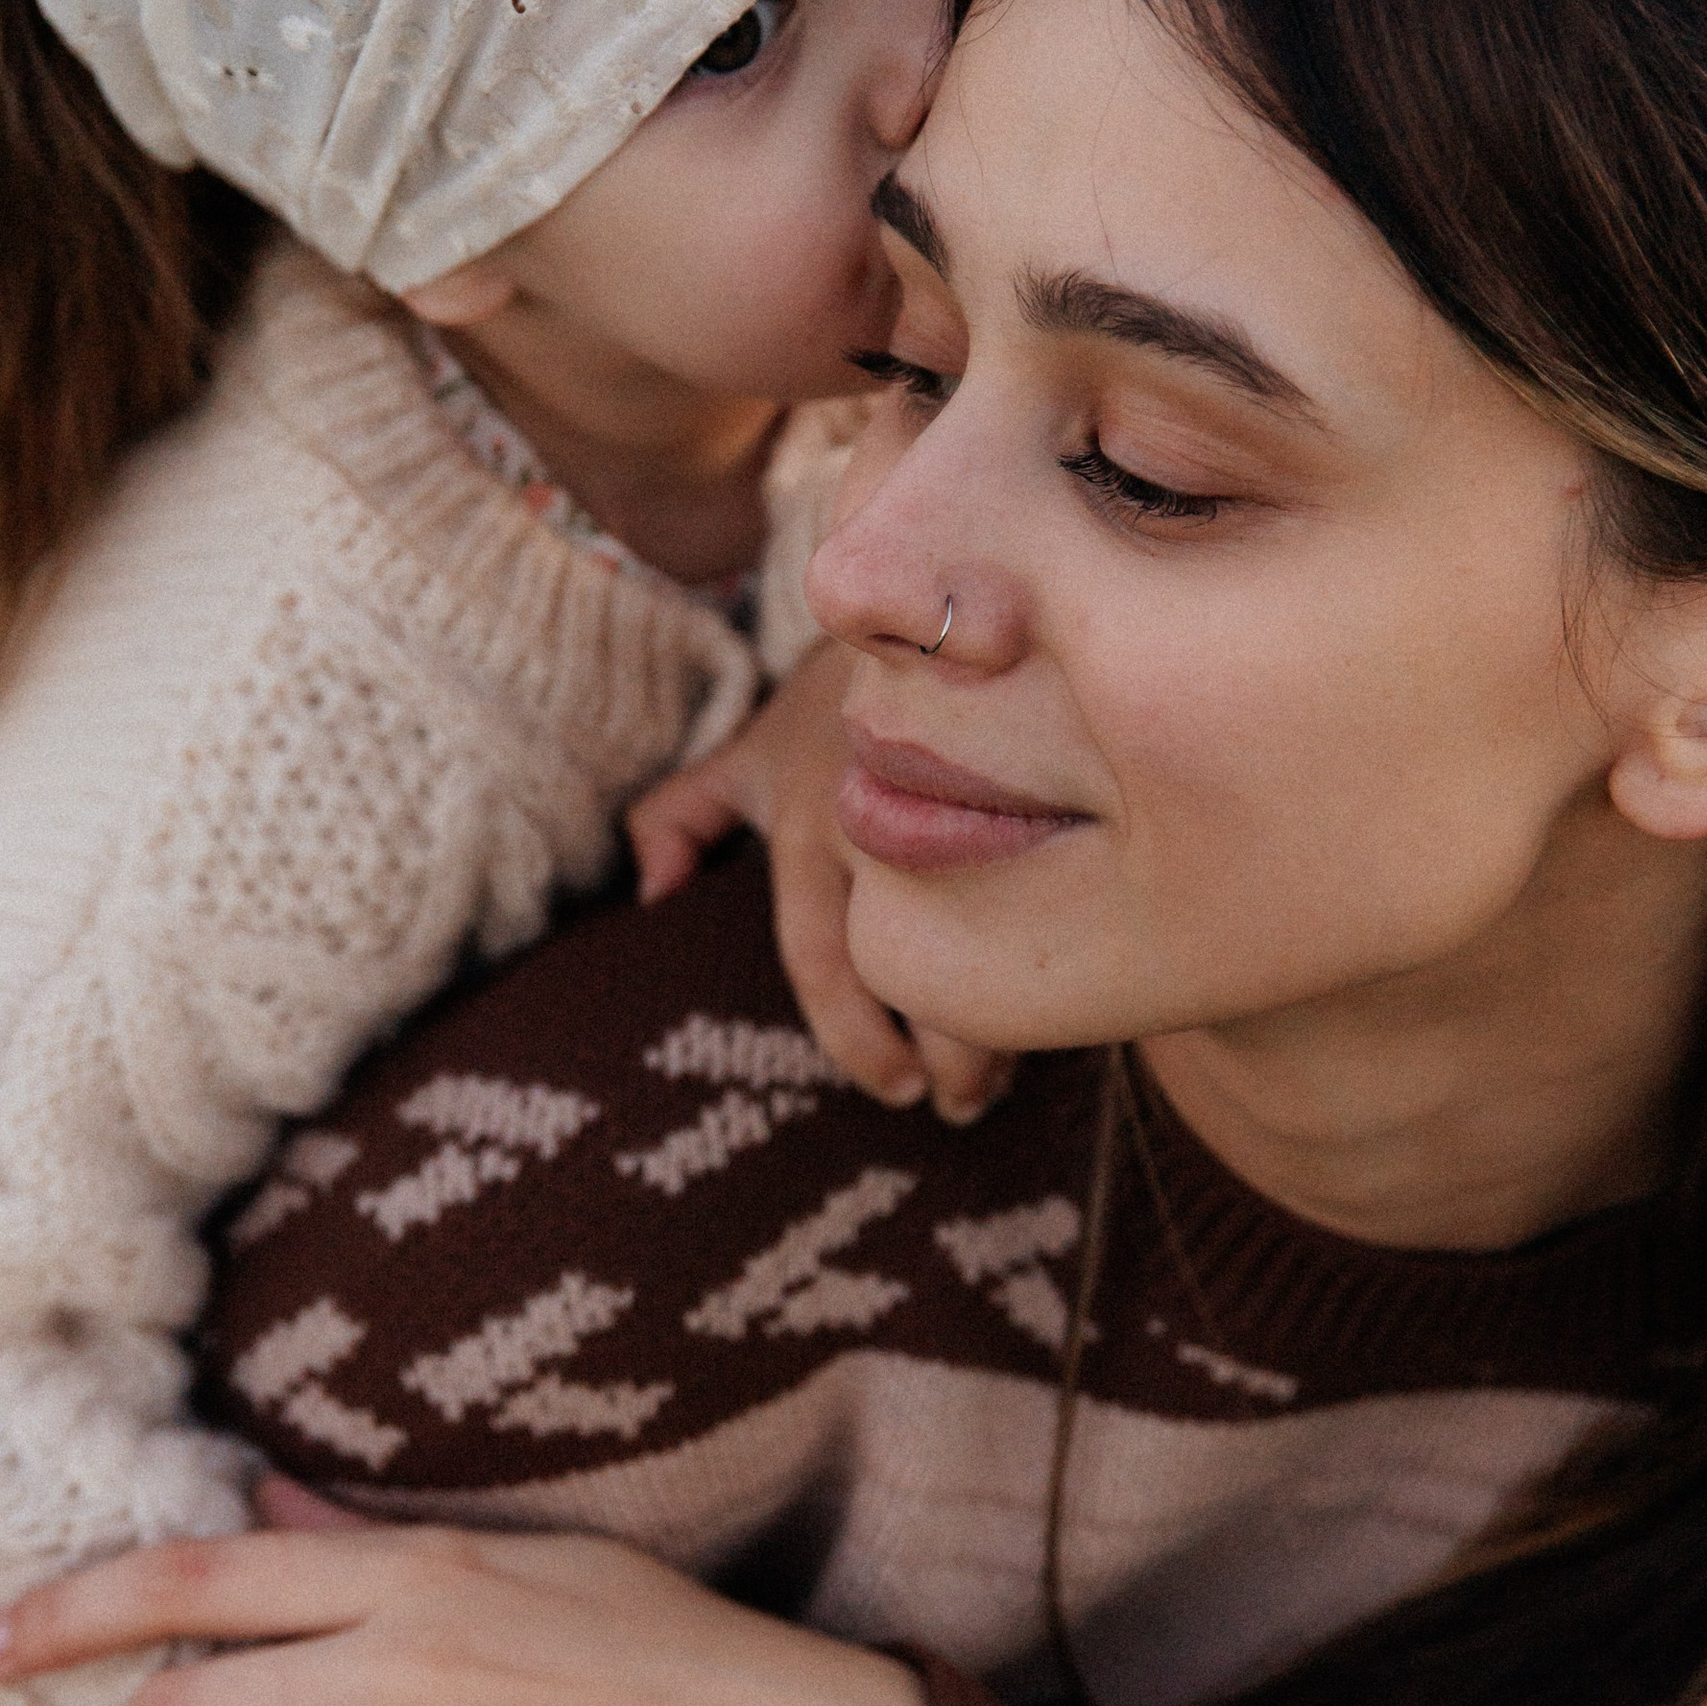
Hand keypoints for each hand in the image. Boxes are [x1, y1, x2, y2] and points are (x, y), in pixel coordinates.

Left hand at [629, 640, 1011, 1123]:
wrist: (928, 600)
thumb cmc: (829, 704)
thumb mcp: (749, 753)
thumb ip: (682, 814)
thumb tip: (649, 896)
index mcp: (812, 823)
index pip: (826, 958)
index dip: (858, 1038)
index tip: (895, 1089)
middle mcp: (886, 815)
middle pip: (921, 963)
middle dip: (950, 1050)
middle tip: (959, 1105)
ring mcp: (968, 799)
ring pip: (996, 938)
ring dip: (1009, 1021)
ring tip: (1007, 1075)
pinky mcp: (1039, 784)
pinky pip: (1054, 891)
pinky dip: (1056, 957)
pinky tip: (1057, 1006)